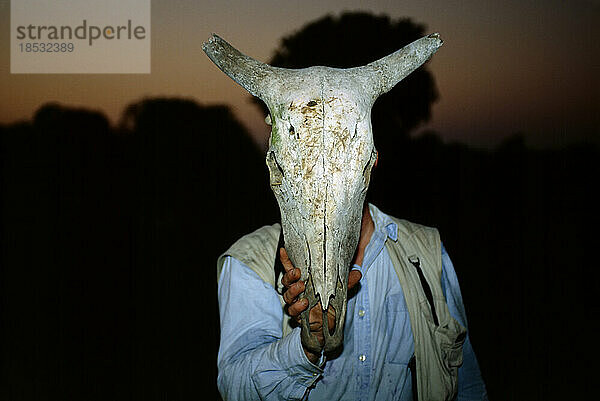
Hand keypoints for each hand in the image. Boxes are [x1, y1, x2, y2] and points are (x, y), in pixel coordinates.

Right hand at [279, 247, 361, 362]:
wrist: (329, 327)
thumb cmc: (331, 303)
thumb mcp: (341, 290)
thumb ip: (347, 281)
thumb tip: (358, 272)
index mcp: (305, 280)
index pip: (292, 268)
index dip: (286, 259)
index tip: (284, 249)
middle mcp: (297, 290)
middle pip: (286, 281)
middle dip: (290, 275)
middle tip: (297, 272)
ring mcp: (296, 303)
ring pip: (287, 295)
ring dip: (292, 290)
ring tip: (301, 286)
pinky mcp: (298, 316)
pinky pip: (292, 311)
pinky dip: (297, 307)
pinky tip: (304, 304)